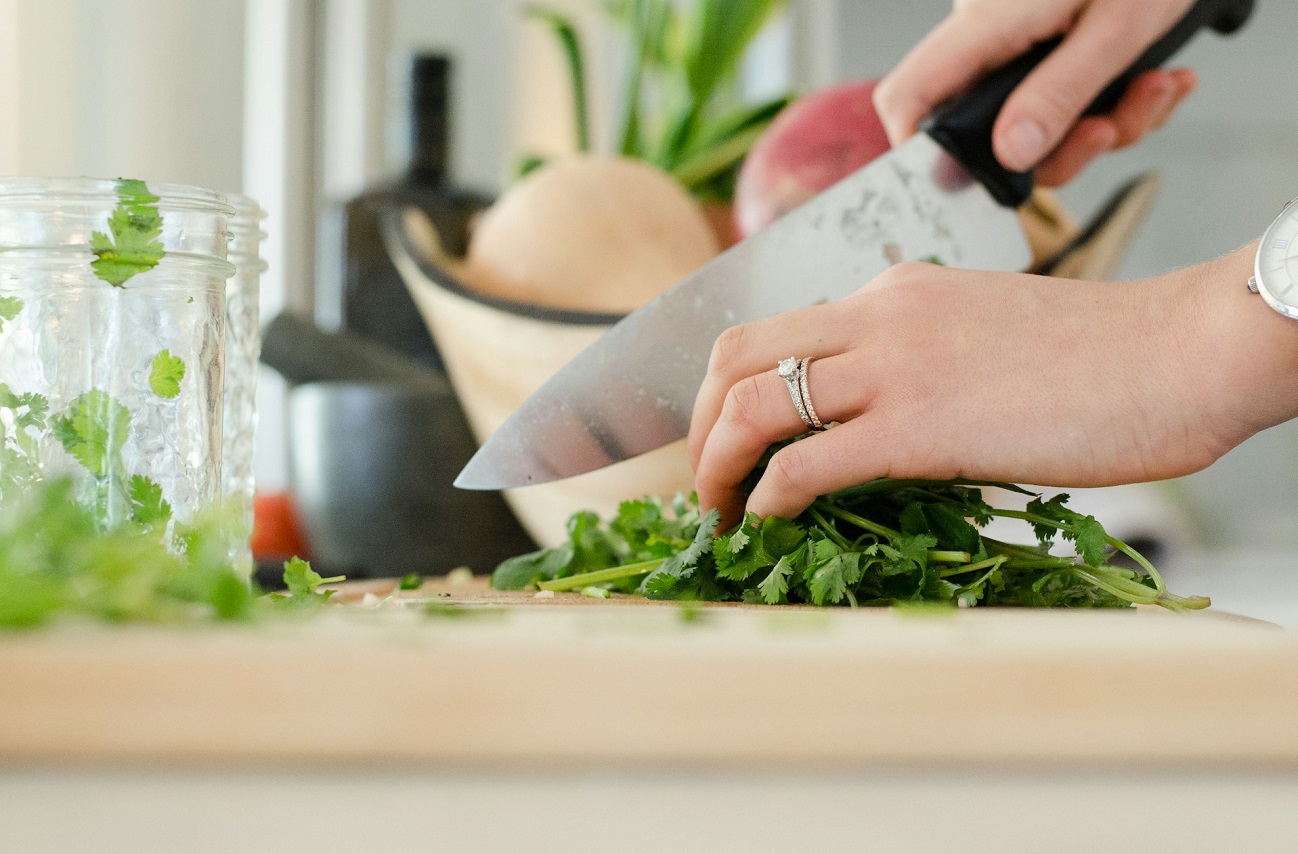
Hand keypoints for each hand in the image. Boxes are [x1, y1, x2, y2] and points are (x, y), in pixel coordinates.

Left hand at [688, 247, 1297, 529]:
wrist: (1179, 352)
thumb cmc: (1097, 357)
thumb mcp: (979, 331)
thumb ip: (914, 358)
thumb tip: (868, 420)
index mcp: (890, 292)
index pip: (771, 330)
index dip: (724, 389)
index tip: (724, 440)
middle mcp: (876, 315)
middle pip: (734, 357)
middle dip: (697, 426)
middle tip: (704, 481)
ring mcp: (893, 367)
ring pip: (752, 406)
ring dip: (715, 467)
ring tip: (718, 515)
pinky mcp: (919, 426)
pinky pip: (806, 464)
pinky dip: (766, 497)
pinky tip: (767, 522)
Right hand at [873, 0, 1198, 185]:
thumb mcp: (1117, 26)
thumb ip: (1060, 92)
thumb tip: (1010, 154)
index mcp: (986, 23)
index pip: (909, 96)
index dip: (918, 150)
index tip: (963, 185)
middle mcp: (991, 39)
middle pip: (986, 132)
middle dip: (1061, 150)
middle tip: (1110, 129)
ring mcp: (1020, 47)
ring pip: (1038, 128)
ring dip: (1107, 125)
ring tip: (1156, 87)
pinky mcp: (1052, 51)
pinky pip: (1069, 106)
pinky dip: (1119, 105)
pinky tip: (1157, 79)